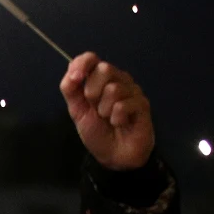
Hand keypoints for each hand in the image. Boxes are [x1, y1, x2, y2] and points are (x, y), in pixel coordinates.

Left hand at [59, 52, 154, 170]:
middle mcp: (118, 80)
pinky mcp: (143, 104)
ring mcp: (132, 91)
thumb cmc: (96, 131)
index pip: (91, 58)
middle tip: (95, 108)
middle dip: (92, 92)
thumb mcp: (76, 110)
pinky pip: (124, 105)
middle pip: (104, 68)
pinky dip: (116, 118)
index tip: (75, 78)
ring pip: (114, 88)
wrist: (113, 155)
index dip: (82, 64)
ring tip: (108, 119)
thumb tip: (71, 74)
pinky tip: (120, 123)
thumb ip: (70, 90)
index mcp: (99, 79)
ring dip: (104, 109)